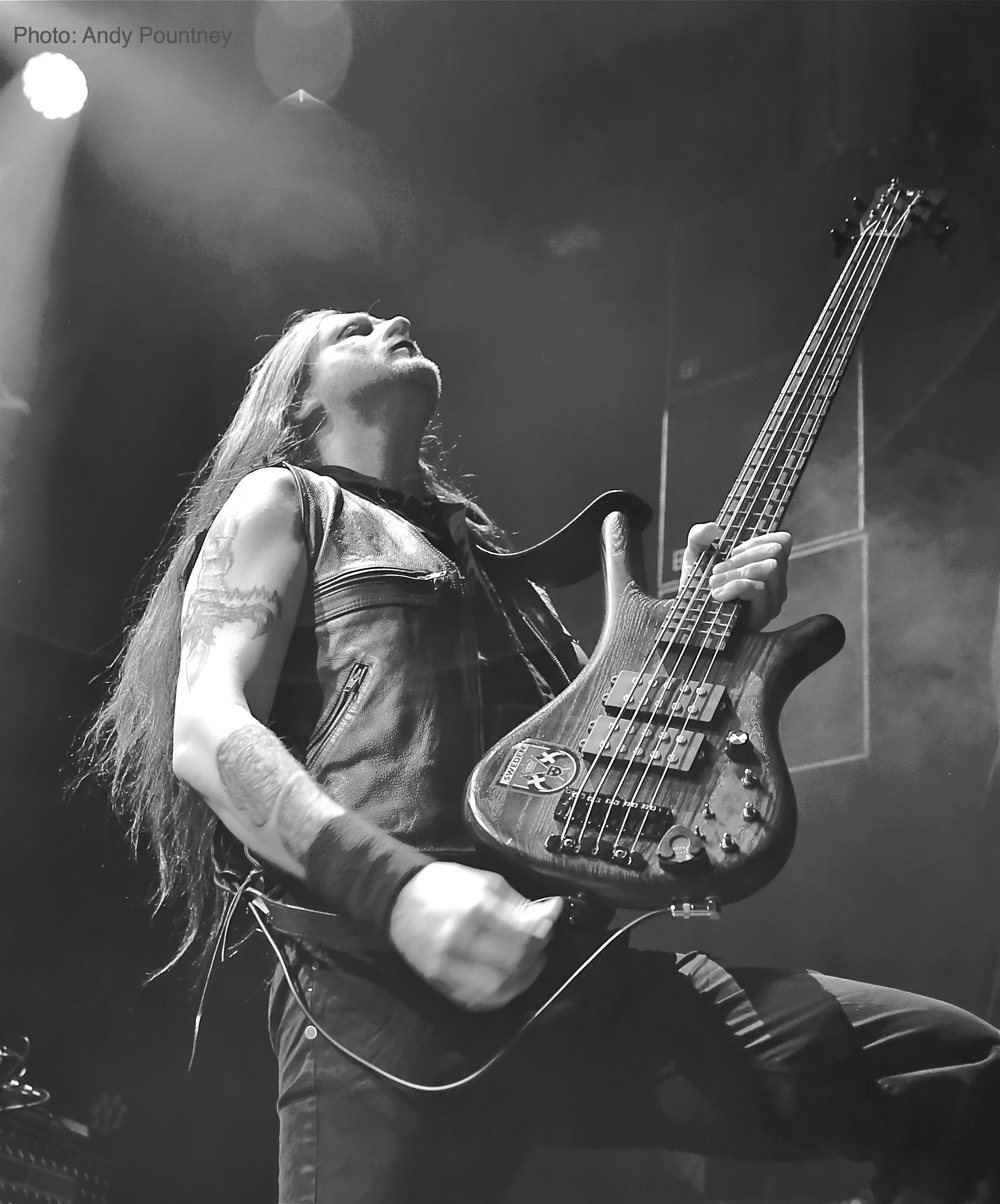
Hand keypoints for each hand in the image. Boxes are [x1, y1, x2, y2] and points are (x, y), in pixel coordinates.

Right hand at [388, 862, 563, 1010]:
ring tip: (530, 962)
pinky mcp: (442, 984)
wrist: (398, 901)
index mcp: (475, 909)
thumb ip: (517, 901)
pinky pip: (480, 1001)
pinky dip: (502, 995)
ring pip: (501, 987)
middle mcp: (463, 941)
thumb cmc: (443, 885)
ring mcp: (450, 967)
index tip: (552, 917)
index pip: (525, 931)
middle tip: (542, 942)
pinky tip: (510, 981)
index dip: (545, 927)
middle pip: (516, 961)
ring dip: (525, 978)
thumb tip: (550, 912)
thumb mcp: (484, 881)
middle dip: (537, 952)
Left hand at [681, 522, 791, 631]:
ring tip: (714, 582)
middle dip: (741, 558)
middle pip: (775, 552)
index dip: (758, 541)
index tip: (732, 552)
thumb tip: (711, 527)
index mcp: (765, 563)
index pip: (783, 541)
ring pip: (769, 568)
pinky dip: (735, 587)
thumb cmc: (699, 587)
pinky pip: (758, 589)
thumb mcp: (695, 557)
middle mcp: (776, 579)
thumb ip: (698, 537)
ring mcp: (774, 597)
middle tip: (716, 571)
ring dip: (736, 572)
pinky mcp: (766, 612)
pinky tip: (718, 594)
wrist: (692, 618)